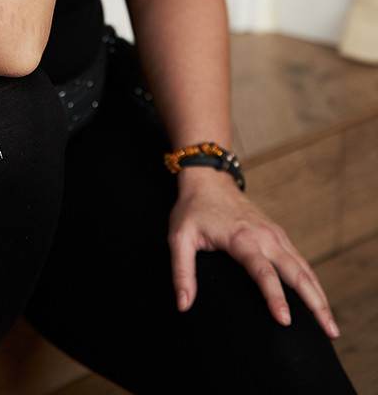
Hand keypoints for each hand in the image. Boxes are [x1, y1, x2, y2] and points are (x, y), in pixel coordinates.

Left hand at [168, 169, 339, 338]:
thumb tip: (183, 305)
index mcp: (242, 237)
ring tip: (331, 326)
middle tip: (329, 332)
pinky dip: (312, 281)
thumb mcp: (179, 237)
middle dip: (315, 303)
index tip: (285, 322)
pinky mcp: (277, 234)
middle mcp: (265, 236)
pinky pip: (300, 260)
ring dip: (319, 296)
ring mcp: (274, 234)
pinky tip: (319, 300)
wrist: (208, 177)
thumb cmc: (192, 209)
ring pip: (304, 268)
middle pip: (296, 272)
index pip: (263, 272)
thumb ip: (181, 272)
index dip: (275, 297)